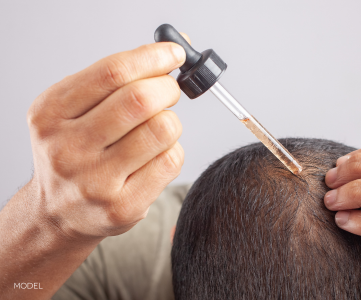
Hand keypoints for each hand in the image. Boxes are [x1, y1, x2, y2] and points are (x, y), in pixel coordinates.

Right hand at [26, 40, 186, 238]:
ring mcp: (95, 181)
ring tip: (157, 128)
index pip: (113, 72)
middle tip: (169, 91)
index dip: (153, 57)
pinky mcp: (122, 206)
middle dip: (167, 88)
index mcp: (51, 113)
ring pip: (162, 130)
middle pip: (140, 100)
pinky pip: (170, 161)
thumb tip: (170, 51)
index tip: (174, 53)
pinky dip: (172, 150)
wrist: (57, 212)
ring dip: (171, 121)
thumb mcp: (72, 109)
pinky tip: (155, 155)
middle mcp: (68, 147)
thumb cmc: (74, 152)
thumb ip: (114, 78)